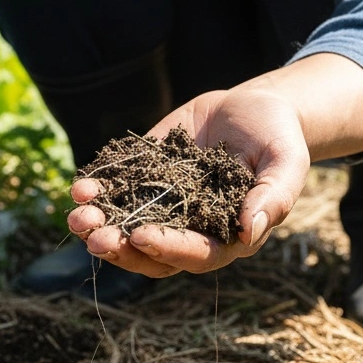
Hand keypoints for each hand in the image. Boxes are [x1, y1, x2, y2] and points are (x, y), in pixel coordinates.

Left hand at [67, 53, 362, 277]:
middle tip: (93, 234)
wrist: (252, 108)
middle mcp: (188, 228)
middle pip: (148, 253)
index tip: (140, 237)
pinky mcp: (144, 179)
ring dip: (97, 226)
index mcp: (224, 236)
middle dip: (118, 246)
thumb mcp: (286, 161)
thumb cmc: (277, 138)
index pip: (194, 254)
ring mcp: (161, 205)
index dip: (166, 248)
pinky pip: (115, 192)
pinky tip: (79, 185)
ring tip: (76, 213)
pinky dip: (96, 192)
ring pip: (123, 228)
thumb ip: (274, 196)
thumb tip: (251, 231)